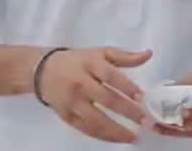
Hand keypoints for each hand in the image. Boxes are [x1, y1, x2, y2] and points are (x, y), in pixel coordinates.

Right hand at [36, 47, 151, 143]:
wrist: (43, 70)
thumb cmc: (78, 61)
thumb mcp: (100, 53)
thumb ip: (125, 56)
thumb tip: (148, 54)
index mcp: (91, 64)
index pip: (111, 76)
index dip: (127, 87)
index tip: (142, 97)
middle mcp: (81, 83)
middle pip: (107, 100)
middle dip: (128, 112)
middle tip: (146, 121)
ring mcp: (72, 102)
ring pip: (96, 120)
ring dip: (116, 130)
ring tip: (134, 136)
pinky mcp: (66, 116)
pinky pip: (86, 129)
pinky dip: (102, 136)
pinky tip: (117, 138)